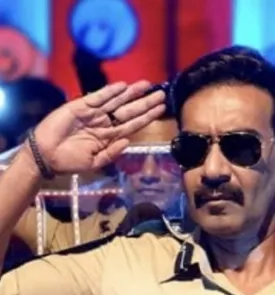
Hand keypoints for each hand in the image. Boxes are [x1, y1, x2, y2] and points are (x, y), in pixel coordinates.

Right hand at [31, 81, 165, 174]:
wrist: (46, 156)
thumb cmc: (70, 161)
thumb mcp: (95, 162)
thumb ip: (112, 152)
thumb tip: (128, 141)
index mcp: (110, 136)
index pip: (133, 124)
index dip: (147, 116)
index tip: (162, 109)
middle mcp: (104, 123)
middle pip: (129, 111)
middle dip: (145, 102)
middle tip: (161, 94)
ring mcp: (93, 114)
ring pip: (116, 101)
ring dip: (132, 93)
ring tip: (147, 85)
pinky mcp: (80, 106)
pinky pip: (98, 97)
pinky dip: (110, 91)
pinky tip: (123, 86)